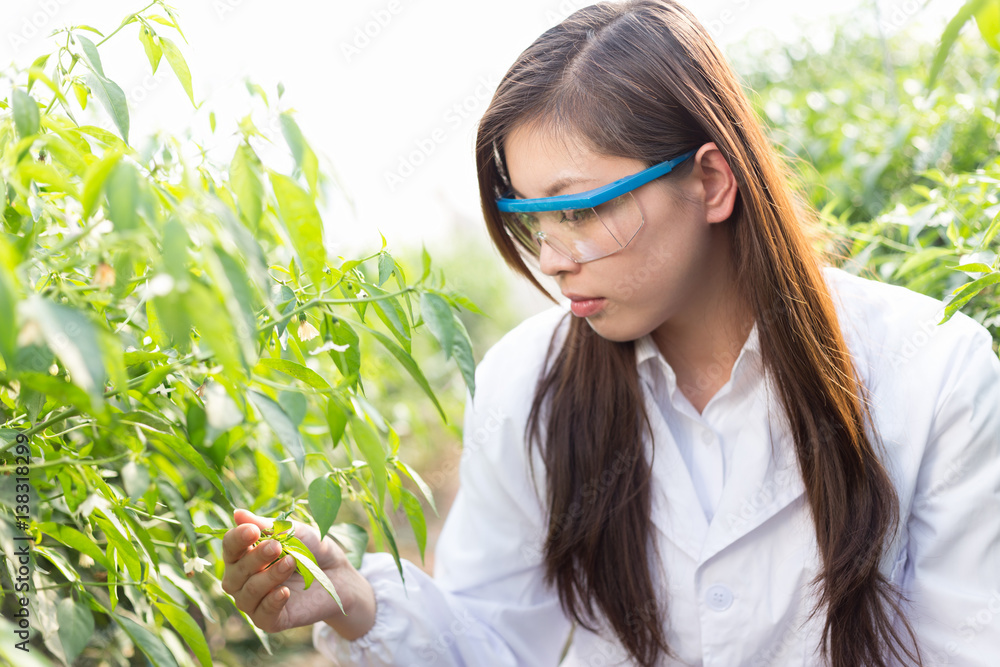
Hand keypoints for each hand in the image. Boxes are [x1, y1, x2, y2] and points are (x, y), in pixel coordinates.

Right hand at [221, 508, 375, 638]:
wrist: (340, 575)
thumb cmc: (312, 550)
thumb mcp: (294, 532)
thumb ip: (267, 525)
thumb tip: (237, 514)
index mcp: (245, 555)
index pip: (230, 547)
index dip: (237, 539)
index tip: (253, 530)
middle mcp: (243, 580)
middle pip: (236, 571)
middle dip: (255, 558)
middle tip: (276, 546)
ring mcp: (254, 601)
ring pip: (248, 593)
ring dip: (268, 577)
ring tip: (290, 563)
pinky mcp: (270, 620)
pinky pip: (262, 615)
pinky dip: (272, 602)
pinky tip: (285, 591)